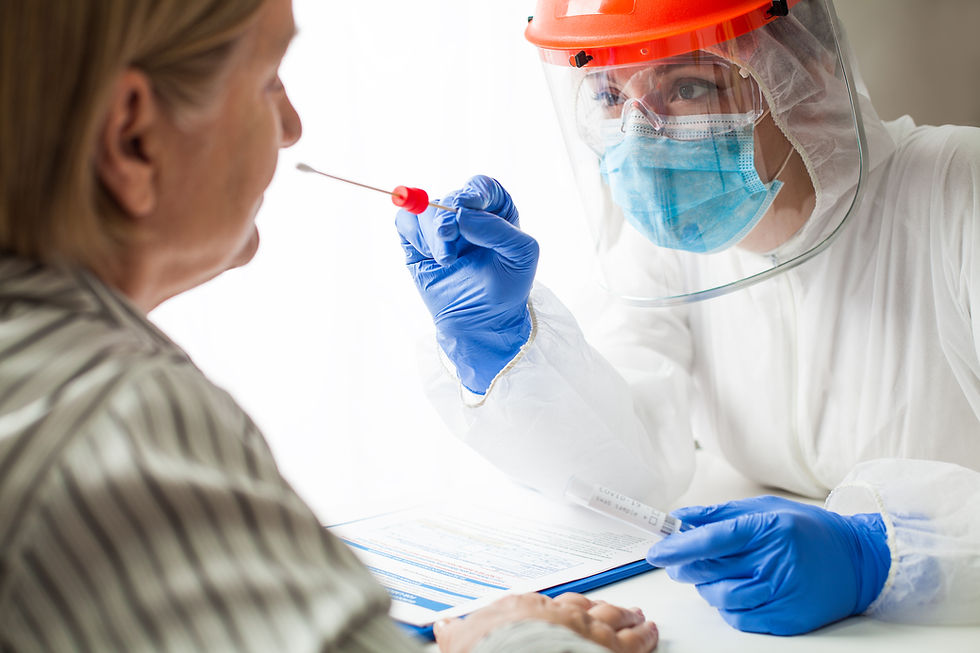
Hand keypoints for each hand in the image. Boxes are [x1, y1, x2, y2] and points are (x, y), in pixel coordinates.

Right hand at [396, 175, 537, 393]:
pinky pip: (405, 222)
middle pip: (450, 197)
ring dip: (433, 234)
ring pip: (425, 209)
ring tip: (446, 260)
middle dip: (447, 218)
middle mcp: (466, 215)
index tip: (464, 206)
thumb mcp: (520, 255)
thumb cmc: (508, 288)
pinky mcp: (417, 243)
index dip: (472, 192)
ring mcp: (440, 228)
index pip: (481, 186)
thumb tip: (461, 215)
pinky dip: (415, 236)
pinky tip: (430, 257)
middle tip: (447, 237)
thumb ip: (497, 229)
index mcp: (495, 211)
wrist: (482, 323)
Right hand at [434, 592, 657, 652]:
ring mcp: (587, 630)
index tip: (566, 608)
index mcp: (526, 609)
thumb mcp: (462, 640)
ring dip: (626, 616)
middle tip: (610, 607)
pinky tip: (651, 632)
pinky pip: (635, 641)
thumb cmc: (490, 651)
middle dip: (598, 607)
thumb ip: (456, 631)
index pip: (546, 605)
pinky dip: (646, 636)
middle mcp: (560, 613)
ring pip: (612, 617)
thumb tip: (442, 625)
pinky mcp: (611, 650)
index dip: (562, 608)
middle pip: (585, 606)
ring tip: (636, 616)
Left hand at [645, 496, 889, 634]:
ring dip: (705, 589)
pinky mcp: (789, 619)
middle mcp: (777, 561)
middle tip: (677, 563)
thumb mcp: (765, 509)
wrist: (858, 562)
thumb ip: (720, 514)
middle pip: (712, 569)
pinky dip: (727, 608)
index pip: (712, 539)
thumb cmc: (807, 531)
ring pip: (722, 598)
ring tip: (709, 578)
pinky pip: (740, 619)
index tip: (656, 552)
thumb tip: (681, 518)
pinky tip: (733, 593)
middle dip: (685, 567)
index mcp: (769, 528)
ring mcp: (784, 593)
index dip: (679, 546)